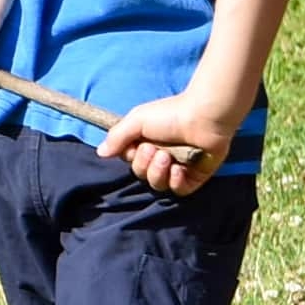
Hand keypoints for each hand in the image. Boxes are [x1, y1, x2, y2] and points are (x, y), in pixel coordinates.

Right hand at [96, 92, 240, 198]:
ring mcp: (178, 168)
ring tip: (167, 157)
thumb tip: (100, 153)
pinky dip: (175, 182)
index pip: (130, 161)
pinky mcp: (194, 177)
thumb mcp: (137, 120)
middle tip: (155, 149)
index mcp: (147, 142)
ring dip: (158, 172)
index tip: (138, 145)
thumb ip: (117, 137)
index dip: (131, 157)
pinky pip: (178, 190)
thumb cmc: (171, 114)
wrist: (204, 116)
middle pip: (142, 174)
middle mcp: (161, 156)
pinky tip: (179, 169)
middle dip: (145, 164)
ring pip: (158, 185)